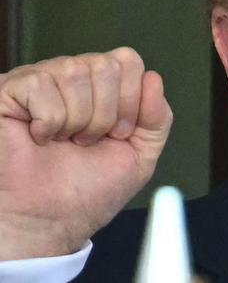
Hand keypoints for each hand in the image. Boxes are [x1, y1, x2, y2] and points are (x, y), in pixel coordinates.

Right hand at [0, 47, 172, 259]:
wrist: (47, 223)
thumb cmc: (85, 191)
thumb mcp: (140, 154)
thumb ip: (157, 118)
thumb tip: (153, 78)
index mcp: (103, 86)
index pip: (128, 61)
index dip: (131, 99)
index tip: (118, 134)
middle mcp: (73, 76)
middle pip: (106, 65)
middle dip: (106, 113)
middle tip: (88, 140)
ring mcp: (40, 80)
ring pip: (75, 71)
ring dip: (77, 119)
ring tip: (65, 140)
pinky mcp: (9, 91)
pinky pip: (40, 85)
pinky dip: (48, 120)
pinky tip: (40, 137)